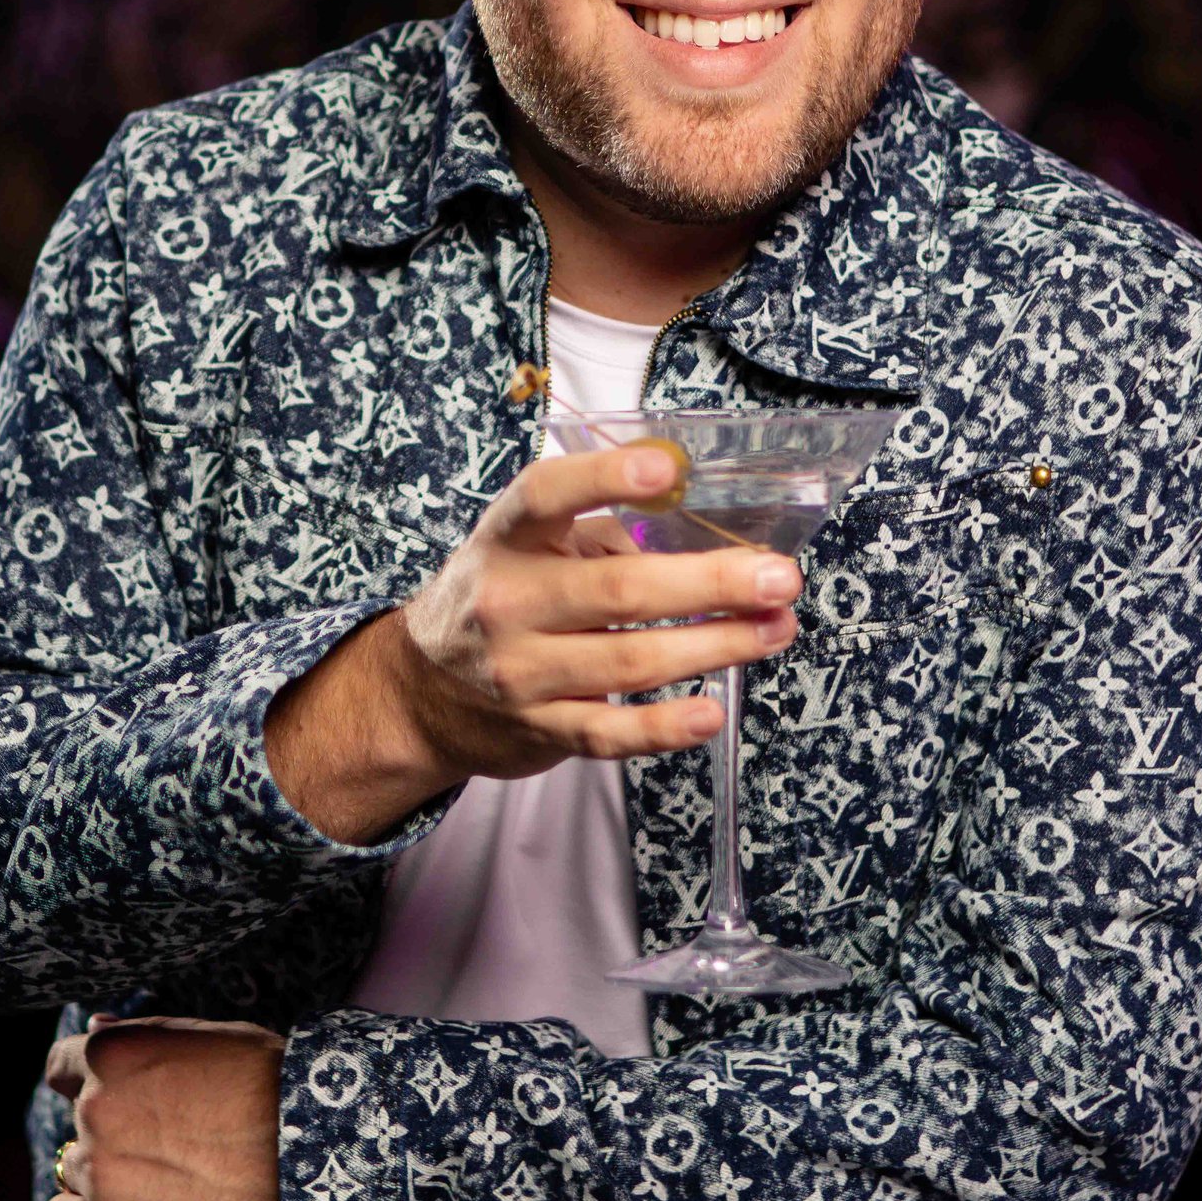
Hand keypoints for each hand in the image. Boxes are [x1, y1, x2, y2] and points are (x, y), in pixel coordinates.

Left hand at [42, 1015, 282, 1200]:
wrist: (312, 1148)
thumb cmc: (271, 1084)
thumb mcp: (209, 1037)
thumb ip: (140, 1035)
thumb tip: (93, 1026)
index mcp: (112, 1054)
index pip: (60, 1067)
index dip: (85, 1082)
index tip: (115, 1097)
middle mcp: (95, 1107)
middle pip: (76, 1122)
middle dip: (112, 1129)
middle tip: (166, 1140)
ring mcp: (101, 1168)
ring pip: (74, 1171)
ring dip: (107, 1173)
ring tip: (165, 1176)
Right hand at [265, 442, 802, 844]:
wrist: (423, 692)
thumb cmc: (500, 599)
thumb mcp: (528, 549)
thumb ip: (601, 537)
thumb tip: (703, 542)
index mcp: (507, 539)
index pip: (548, 494)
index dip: (606, 476)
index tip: (669, 468)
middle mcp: (507, 602)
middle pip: (617, 590)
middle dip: (710, 584)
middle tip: (778, 578)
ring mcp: (522, 672)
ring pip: (630, 661)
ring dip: (715, 646)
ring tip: (775, 630)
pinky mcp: (540, 729)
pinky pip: (612, 733)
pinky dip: (665, 727)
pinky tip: (711, 712)